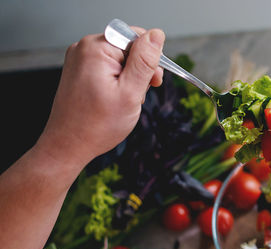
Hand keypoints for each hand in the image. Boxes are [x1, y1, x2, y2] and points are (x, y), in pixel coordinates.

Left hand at [36, 27, 164, 166]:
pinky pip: (109, 67)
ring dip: (129, 78)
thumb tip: (156, 35)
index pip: (136, 37)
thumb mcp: (130, 93)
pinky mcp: (80, 70)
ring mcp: (80, 59)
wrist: (68, 145)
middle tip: (137, 95)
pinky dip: (117, 81)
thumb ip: (145, 62)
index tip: (153, 82)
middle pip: (128, 46)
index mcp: (96, 49)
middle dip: (139, 70)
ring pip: (120, 58)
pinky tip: (114, 98)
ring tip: (123, 100)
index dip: (150, 59)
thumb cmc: (97, 126)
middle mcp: (84, 48)